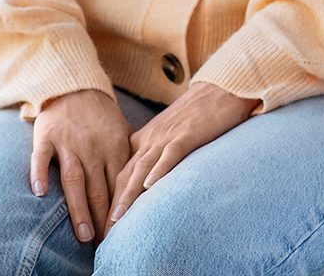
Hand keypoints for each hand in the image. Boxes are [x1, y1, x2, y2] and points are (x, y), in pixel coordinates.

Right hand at [31, 89, 131, 244]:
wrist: (75, 85)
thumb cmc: (100, 117)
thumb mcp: (121, 133)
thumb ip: (128, 159)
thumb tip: (140, 189)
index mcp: (114, 146)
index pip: (119, 184)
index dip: (120, 210)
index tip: (121, 234)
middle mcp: (93, 147)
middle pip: (98, 188)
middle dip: (102, 218)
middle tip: (103, 243)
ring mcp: (69, 142)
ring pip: (74, 178)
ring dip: (79, 207)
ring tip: (83, 234)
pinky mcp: (47, 136)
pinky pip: (42, 157)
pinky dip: (40, 172)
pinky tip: (40, 191)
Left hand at [104, 83, 257, 235]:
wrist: (220, 88)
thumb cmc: (197, 114)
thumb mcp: (169, 134)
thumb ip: (156, 155)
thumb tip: (147, 186)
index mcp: (145, 139)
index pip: (121, 174)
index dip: (110, 202)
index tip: (104, 228)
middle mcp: (151, 139)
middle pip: (126, 176)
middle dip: (114, 207)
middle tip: (104, 235)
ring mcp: (168, 136)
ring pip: (142, 168)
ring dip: (128, 194)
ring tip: (118, 218)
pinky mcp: (188, 133)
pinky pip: (171, 153)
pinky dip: (159, 169)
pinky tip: (150, 185)